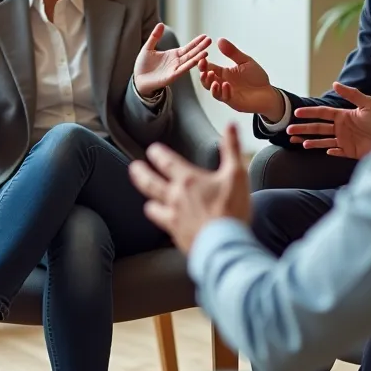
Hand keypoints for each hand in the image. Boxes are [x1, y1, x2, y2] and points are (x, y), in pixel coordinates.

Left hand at [128, 123, 250, 252]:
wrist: (225, 243)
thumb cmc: (232, 209)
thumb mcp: (236, 174)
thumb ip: (231, 149)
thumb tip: (230, 127)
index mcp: (188, 179)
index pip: (166, 161)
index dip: (157, 154)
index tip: (152, 150)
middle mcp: (175, 197)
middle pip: (150, 182)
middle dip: (140, 173)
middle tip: (134, 168)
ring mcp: (173, 216)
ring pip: (152, 205)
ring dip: (149, 199)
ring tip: (146, 199)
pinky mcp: (175, 234)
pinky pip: (162, 224)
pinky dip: (161, 220)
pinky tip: (163, 221)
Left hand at [133, 24, 211, 96]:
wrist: (137, 80)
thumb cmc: (143, 65)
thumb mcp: (148, 47)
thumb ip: (155, 36)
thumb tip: (161, 23)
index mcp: (173, 55)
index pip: (188, 47)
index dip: (196, 42)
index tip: (205, 36)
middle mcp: (177, 62)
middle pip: (191, 53)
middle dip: (200, 47)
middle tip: (210, 40)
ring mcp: (175, 69)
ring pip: (189, 62)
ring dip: (198, 57)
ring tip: (207, 50)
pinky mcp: (171, 77)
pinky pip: (182, 70)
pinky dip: (190, 65)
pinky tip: (197, 60)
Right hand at [197, 38, 284, 117]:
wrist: (268, 92)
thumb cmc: (257, 78)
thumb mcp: (245, 61)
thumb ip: (232, 52)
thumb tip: (220, 40)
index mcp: (224, 73)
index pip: (209, 68)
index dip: (203, 63)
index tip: (202, 57)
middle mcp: (222, 83)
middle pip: (206, 79)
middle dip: (203, 73)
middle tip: (203, 67)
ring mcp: (226, 93)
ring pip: (212, 90)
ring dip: (210, 83)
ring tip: (212, 75)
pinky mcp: (233, 101)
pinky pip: (224, 97)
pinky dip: (223, 91)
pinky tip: (226, 85)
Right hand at [286, 82, 370, 159]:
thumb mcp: (368, 103)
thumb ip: (351, 94)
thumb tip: (334, 83)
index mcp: (343, 116)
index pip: (322, 113)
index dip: (309, 113)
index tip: (296, 113)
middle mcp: (341, 128)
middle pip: (318, 128)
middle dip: (303, 128)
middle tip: (289, 130)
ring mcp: (344, 141)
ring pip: (323, 141)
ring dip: (310, 141)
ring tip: (298, 142)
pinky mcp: (350, 152)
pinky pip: (336, 152)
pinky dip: (329, 151)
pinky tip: (324, 150)